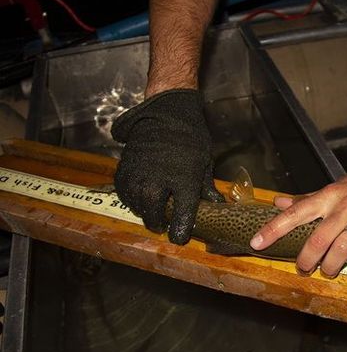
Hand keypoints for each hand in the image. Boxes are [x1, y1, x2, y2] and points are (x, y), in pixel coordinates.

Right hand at [111, 89, 222, 243]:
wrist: (166, 114)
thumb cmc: (190, 138)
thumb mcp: (204, 163)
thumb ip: (206, 188)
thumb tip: (217, 206)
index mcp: (183, 182)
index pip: (181, 217)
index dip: (180, 231)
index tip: (179, 237)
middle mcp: (158, 182)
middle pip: (154, 215)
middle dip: (159, 223)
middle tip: (163, 224)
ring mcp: (139, 176)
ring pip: (138, 206)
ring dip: (145, 211)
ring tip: (152, 210)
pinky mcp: (124, 170)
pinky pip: (125, 193)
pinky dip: (132, 198)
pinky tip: (140, 197)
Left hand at [250, 164, 346, 278]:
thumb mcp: (336, 187)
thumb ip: (307, 199)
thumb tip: (278, 203)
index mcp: (330, 196)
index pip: (296, 213)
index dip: (274, 229)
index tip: (256, 243)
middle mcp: (346, 207)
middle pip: (317, 239)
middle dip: (306, 260)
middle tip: (304, 268)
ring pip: (340, 251)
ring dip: (331, 267)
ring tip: (330, 270)